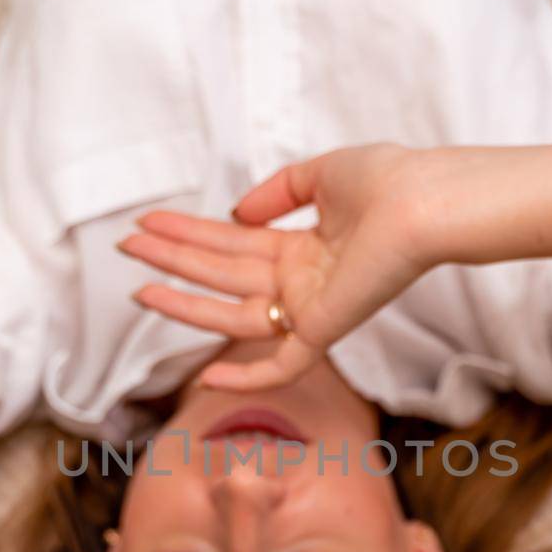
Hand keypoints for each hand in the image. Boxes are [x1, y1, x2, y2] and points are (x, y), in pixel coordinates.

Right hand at [120, 143, 446, 390]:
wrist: (424, 204)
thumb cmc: (389, 182)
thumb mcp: (323, 173)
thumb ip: (278, 191)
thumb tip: (236, 212)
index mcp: (304, 247)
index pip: (234, 243)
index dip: (190, 233)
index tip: (150, 222)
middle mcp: (302, 281)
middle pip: (223, 273)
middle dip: (175, 258)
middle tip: (127, 245)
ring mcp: (310, 308)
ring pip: (233, 313)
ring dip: (186, 301)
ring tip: (140, 285)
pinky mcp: (324, 331)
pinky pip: (281, 366)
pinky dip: (246, 376)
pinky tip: (205, 378)